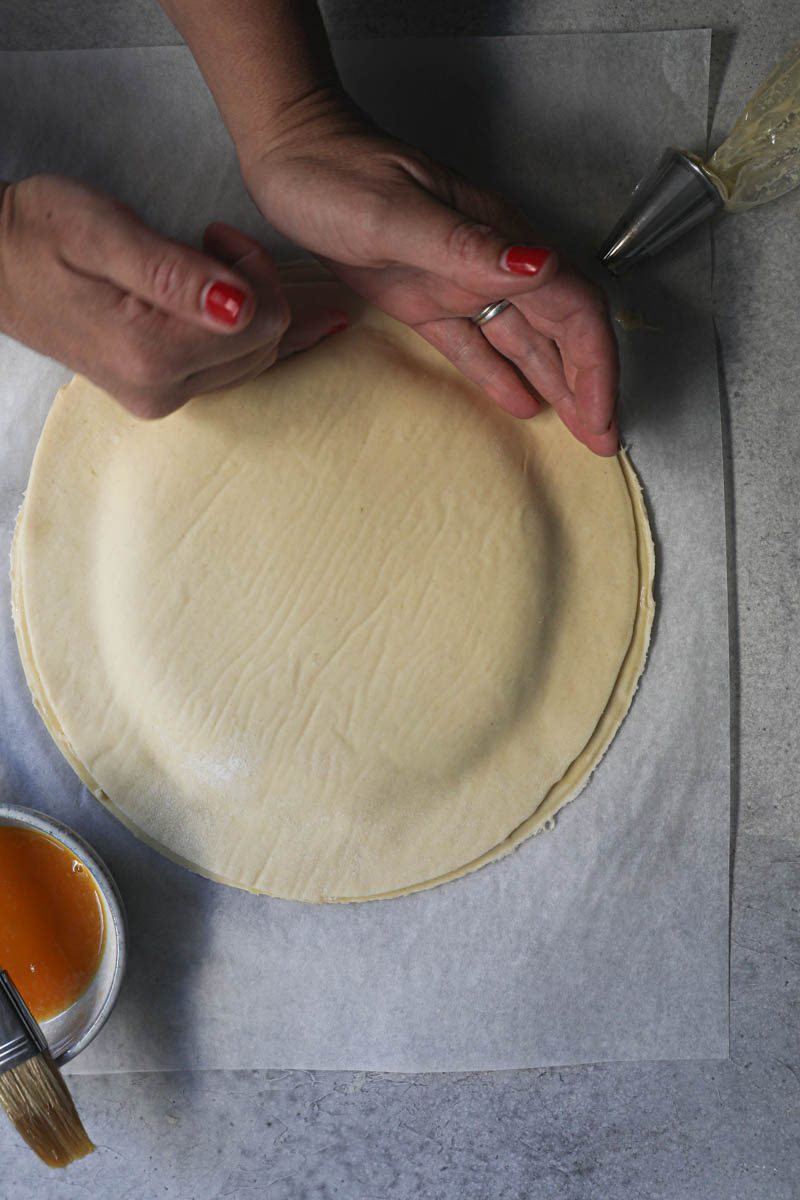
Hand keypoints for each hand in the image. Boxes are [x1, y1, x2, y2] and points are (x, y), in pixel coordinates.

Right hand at [0, 174, 345, 418]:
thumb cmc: (39, 233)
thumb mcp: (105, 233)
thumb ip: (177, 274)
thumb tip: (242, 307)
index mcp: (152, 355)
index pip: (265, 323)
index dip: (256, 270)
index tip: (215, 234)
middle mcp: (161, 391)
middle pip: (264, 346)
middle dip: (255, 289)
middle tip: (207, 244)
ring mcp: (160, 398)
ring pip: (252, 358)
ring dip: (243, 309)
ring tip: (194, 266)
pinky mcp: (158, 393)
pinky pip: (228, 368)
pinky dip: (233, 330)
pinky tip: (211, 297)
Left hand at [242, 109, 618, 455]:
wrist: (290, 154)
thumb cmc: (336, 173)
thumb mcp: (398, 212)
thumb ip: (469, 246)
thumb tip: (542, 267)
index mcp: (498, 239)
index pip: (572, 307)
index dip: (594, 364)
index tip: (600, 414)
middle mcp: (490, 262)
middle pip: (559, 330)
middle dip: (586, 385)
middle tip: (601, 440)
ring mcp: (457, 281)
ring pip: (523, 342)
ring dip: (553, 386)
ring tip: (576, 432)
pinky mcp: (423, 298)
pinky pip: (472, 345)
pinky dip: (498, 376)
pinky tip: (519, 403)